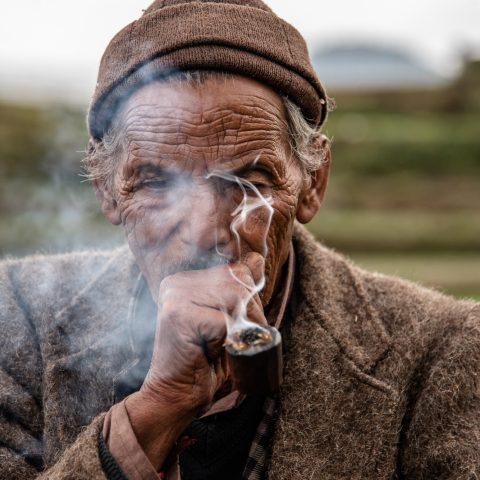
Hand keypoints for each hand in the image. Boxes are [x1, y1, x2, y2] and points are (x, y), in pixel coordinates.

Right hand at [142, 251, 265, 409]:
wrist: (175, 395)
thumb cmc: (204, 360)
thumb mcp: (227, 319)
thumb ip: (239, 289)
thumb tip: (257, 259)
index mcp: (185, 279)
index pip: (235, 271)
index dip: (249, 299)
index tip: (238, 323)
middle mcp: (177, 282)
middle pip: (238, 282)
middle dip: (250, 312)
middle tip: (235, 338)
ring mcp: (176, 296)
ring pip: (235, 298)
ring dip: (243, 326)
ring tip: (226, 344)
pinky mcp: (179, 315)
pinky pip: (225, 320)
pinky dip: (230, 339)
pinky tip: (212, 351)